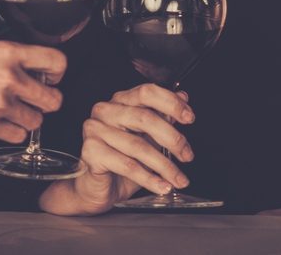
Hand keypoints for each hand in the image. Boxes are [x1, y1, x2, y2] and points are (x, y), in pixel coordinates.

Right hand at [0, 41, 65, 141]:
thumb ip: (10, 58)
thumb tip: (32, 67)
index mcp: (8, 52)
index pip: (56, 61)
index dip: (58, 72)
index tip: (53, 77)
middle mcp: (8, 77)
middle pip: (53, 98)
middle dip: (47, 102)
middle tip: (37, 100)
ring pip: (37, 120)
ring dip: (28, 119)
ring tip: (13, 112)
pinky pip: (17, 135)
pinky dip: (12, 132)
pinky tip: (1, 123)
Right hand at [40, 84, 194, 215]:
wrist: (94, 188)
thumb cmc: (119, 161)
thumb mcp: (147, 138)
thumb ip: (162, 116)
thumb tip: (183, 96)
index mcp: (120, 101)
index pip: (147, 92)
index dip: (171, 103)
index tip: (189, 118)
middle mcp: (105, 111)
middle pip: (145, 118)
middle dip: (172, 139)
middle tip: (187, 155)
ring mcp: (95, 130)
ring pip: (138, 145)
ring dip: (164, 165)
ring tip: (178, 178)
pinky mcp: (91, 152)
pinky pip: (127, 165)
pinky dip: (149, 178)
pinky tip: (162, 186)